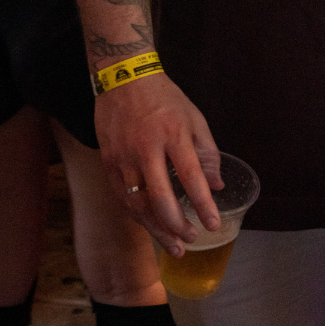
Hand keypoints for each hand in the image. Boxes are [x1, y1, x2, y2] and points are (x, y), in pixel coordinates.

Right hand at [94, 72, 224, 255]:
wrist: (124, 79)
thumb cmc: (165, 99)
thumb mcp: (194, 118)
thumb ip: (207, 152)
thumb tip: (216, 186)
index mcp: (173, 134)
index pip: (190, 176)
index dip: (203, 204)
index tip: (213, 224)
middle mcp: (146, 148)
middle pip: (160, 198)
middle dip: (176, 225)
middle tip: (191, 240)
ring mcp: (123, 157)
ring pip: (138, 204)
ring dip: (156, 229)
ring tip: (174, 246)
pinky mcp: (108, 163)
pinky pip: (122, 198)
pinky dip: (137, 216)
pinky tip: (151, 227)